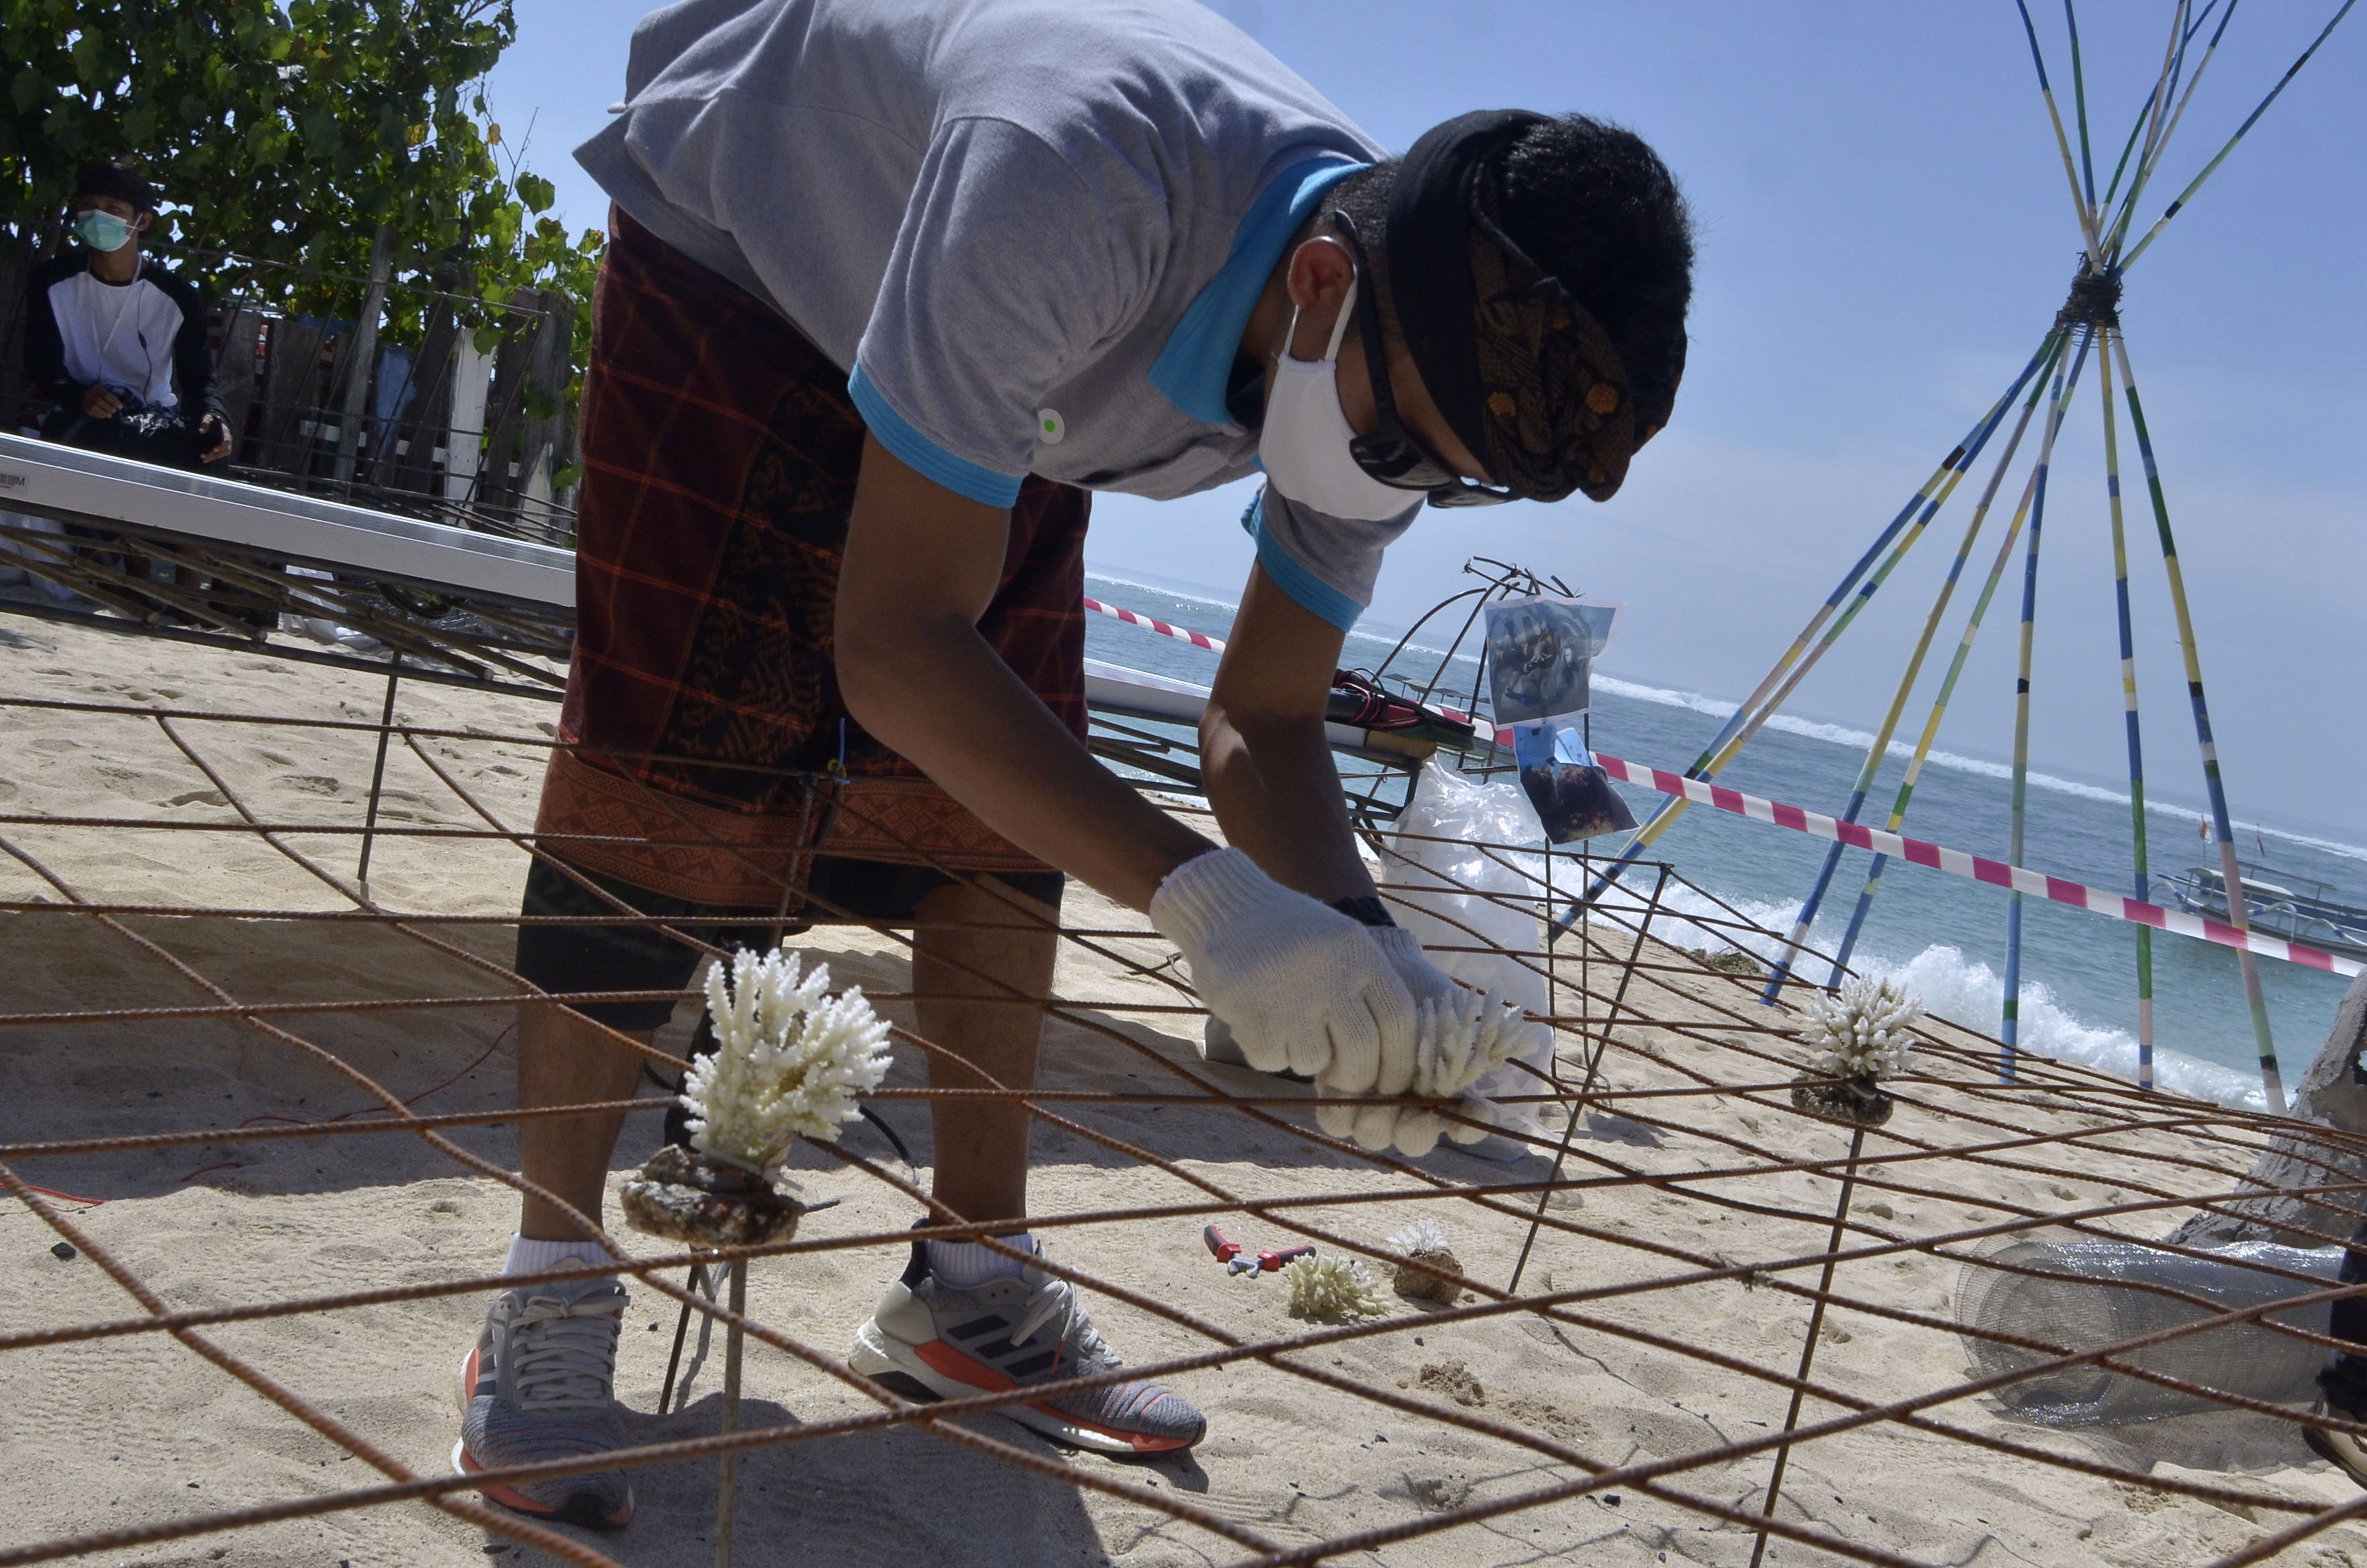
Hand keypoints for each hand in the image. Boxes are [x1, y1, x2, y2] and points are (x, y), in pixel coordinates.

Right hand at [80, 385, 121, 418]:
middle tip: (114, 411)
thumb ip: (114, 399)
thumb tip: (120, 407)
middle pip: (98, 401)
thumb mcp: (110, 394)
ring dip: (103, 412)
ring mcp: (86, 400)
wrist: (94, 397)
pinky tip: (104, 416)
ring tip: (110, 415)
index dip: (114, 402)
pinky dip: (98, 415)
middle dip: (108, 407)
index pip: (106, 395)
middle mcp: (90, 393)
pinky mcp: (85, 407)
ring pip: (93, 407)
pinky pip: (90, 412)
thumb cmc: (105, 397)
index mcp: (97, 388)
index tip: (120, 407)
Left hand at [197, 412, 231, 462]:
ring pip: (224, 453)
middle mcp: (228, 438)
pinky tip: (205, 459)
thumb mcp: (208, 418)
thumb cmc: (212, 419)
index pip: (227, 441)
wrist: (215, 420)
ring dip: (214, 457)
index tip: (214, 450)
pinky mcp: (222, 446)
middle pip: (226, 450)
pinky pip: (220, 454)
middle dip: (217, 454)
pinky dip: (213, 458)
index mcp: (225, 431)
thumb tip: (201, 431)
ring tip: (204, 458)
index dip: (222, 446)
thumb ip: (205, 423)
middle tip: (207, 455)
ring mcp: (226, 443)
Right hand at [1150, 848, 1415, 1087]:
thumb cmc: (1288, 932)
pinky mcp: (1250, 1011)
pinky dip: (1265, 1052)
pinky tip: (1257, 1022)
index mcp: (1360, 953)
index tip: (1390, 1083)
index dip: (1400, 1060)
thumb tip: (1388, 1061)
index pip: (1399, 1019)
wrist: (1223, 905)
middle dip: (1354, 1077)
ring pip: (1312, 1062)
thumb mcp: (1340, 943)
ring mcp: (1289, 993)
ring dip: (1302, 1058)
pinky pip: (1270, 1059)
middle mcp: (1330, 972)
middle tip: (1341, 1079)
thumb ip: (1365, 991)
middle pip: (1361, 1051)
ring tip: (1287, 1028)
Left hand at [1316, 926, 1543, 1156]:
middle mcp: (1410, 1108)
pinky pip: (1336, 1121)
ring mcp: (1372, 1104)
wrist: (1376, 967)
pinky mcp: (1336, 1094)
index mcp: (1445, 1095)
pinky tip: (1347, 1083)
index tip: (1476, 1110)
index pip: (1465, 1126)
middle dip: (1417, 1131)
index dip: (1471, 1126)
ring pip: (1374, 1136)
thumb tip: (1531, 1042)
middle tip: (1416, 1112)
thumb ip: (1482, 1038)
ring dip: (1377, 1123)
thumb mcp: (1454, 1014)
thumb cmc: (1422, 991)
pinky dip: (1341, 1109)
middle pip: (1414, 1142)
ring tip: (1377, 1098)